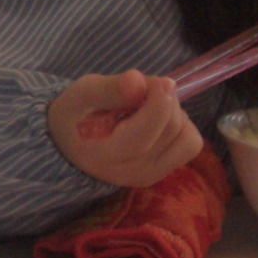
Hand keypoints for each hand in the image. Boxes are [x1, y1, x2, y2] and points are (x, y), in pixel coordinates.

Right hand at [47, 70, 202, 188]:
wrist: (69, 145)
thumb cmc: (75, 115)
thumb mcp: (82, 93)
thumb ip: (110, 89)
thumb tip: (139, 81)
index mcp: (105, 154)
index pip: (145, 133)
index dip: (159, 102)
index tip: (156, 81)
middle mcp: (131, 171)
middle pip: (170, 128)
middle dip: (165, 100)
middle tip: (143, 90)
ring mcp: (149, 176)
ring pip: (185, 137)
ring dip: (175, 113)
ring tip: (149, 107)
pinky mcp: (161, 173)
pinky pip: (189, 145)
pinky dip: (182, 127)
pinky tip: (159, 121)